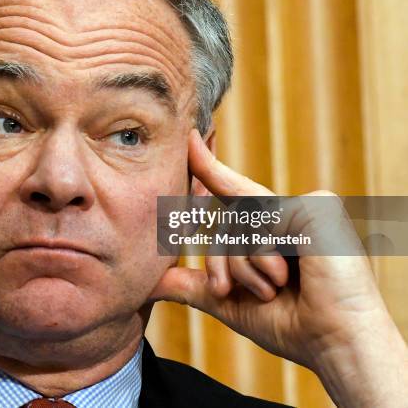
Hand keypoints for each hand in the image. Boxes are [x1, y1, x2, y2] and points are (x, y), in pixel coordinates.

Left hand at [148, 129, 407, 407]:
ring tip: (277, 287)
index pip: (231, 193)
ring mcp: (304, 205)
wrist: (334, 345)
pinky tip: (292, 275)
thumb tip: (150, 283)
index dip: (208, 168)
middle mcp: (286, 212)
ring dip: (248, 269)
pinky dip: (265, 258)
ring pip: (241, 224)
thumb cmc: (290, 325)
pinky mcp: (316, 206)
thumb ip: (193, 285)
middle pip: (227, 221)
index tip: (190, 138)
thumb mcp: (230, 302)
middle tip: (245, 290)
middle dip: (226, 265)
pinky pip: (264, 225)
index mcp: (271, 227)